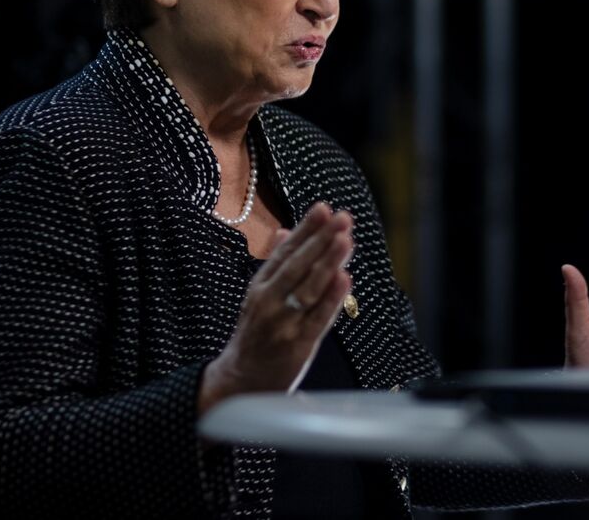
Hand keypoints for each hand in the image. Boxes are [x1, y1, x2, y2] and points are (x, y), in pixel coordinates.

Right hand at [198, 203, 351, 412]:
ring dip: (328, 262)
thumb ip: (276, 264)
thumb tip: (286, 231)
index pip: (285, 252)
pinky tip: (345, 278)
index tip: (323, 207)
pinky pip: (318, 318)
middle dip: (321, 239)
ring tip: (345, 240)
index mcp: (260, 286)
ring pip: (309, 288)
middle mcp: (269, 301)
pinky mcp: (298, 345)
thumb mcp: (259, 295)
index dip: (305, 229)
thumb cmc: (257, 334)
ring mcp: (283, 323)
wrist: (242, 381)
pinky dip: (331, 298)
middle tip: (341, 218)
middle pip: (297, 266)